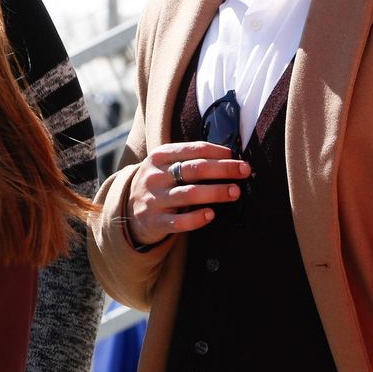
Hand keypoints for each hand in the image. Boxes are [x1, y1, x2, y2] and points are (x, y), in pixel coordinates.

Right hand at [126, 141, 250, 246]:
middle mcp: (155, 176)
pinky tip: (211, 215)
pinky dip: (196, 218)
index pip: (192, 149)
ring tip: (235, 192)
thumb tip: (230, 157)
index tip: (236, 155)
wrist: (128, 211)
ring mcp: (154, 199)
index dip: (217, 151)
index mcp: (160, 156)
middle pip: (194, 169)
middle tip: (244, 170)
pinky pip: (178, 221)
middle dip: (223, 168)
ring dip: (215, 192)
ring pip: (188, 194)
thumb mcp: (166, 165)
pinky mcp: (155, 222)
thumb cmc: (160, 183)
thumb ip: (190, 160)